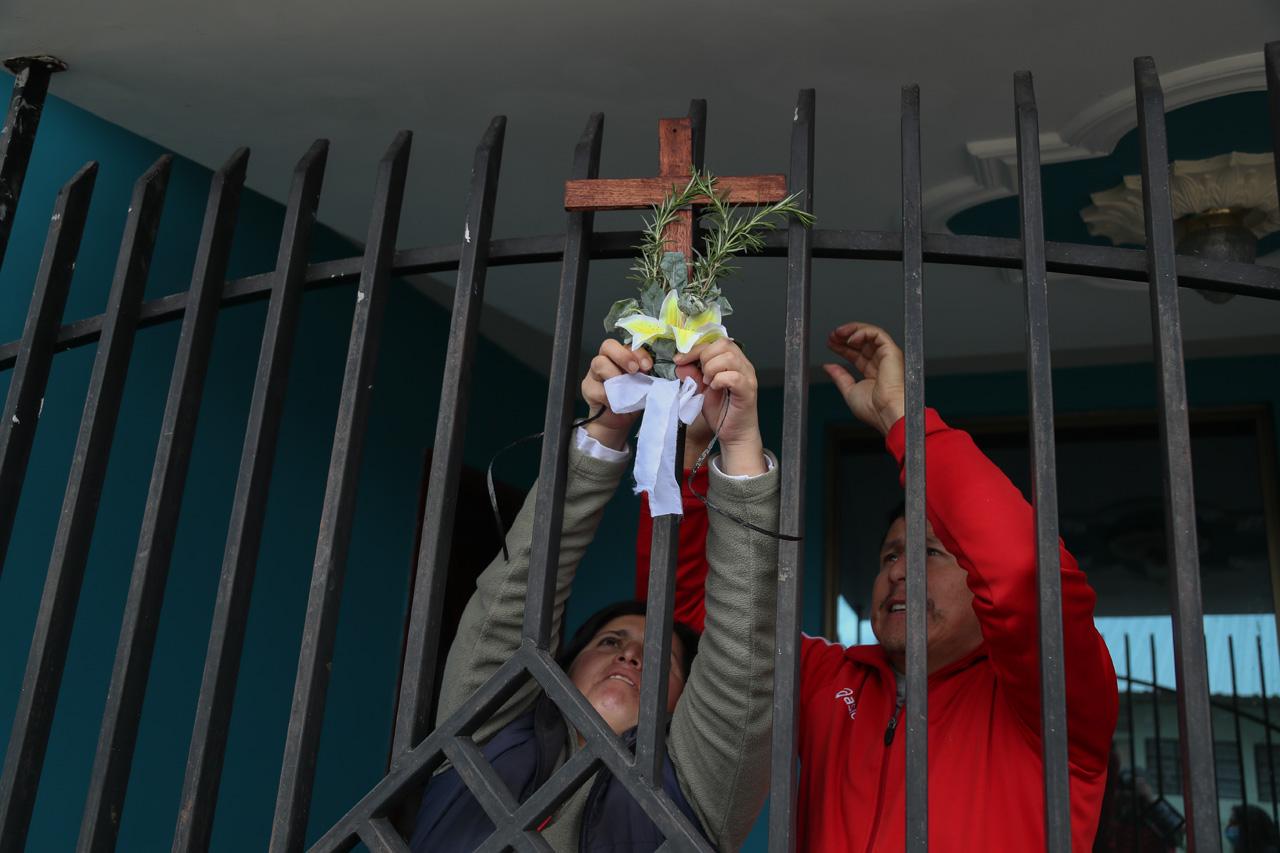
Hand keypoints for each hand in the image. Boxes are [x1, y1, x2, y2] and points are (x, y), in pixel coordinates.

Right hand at [581, 339, 651, 449]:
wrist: (620, 419)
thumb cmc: (632, 398)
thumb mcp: (644, 383)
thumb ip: (647, 373)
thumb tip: (659, 369)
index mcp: (622, 355)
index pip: (627, 344)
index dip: (638, 352)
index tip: (648, 365)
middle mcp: (606, 359)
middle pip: (608, 345)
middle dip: (623, 356)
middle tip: (634, 369)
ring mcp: (594, 373)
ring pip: (599, 363)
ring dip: (615, 375)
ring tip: (626, 388)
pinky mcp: (587, 388)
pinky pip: (597, 388)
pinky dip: (610, 396)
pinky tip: (617, 402)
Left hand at [673, 339, 765, 476]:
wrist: (734, 433)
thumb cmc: (721, 411)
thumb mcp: (701, 390)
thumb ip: (692, 376)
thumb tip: (680, 364)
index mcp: (732, 361)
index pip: (714, 343)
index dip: (694, 349)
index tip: (679, 359)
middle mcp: (743, 365)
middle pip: (724, 344)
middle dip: (705, 357)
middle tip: (702, 376)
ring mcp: (748, 377)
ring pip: (729, 357)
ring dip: (712, 369)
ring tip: (709, 383)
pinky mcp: (748, 390)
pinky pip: (735, 377)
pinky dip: (720, 380)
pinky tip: (716, 388)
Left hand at [823, 322, 905, 435]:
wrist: (886, 411)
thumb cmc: (873, 409)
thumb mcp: (849, 390)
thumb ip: (839, 377)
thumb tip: (828, 367)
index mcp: (873, 373)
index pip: (856, 354)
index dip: (843, 347)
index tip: (830, 343)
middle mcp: (881, 363)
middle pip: (862, 342)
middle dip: (845, 336)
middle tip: (832, 336)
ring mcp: (887, 356)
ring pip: (870, 334)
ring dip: (852, 330)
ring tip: (838, 333)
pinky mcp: (891, 351)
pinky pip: (877, 333)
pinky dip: (863, 332)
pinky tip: (850, 338)